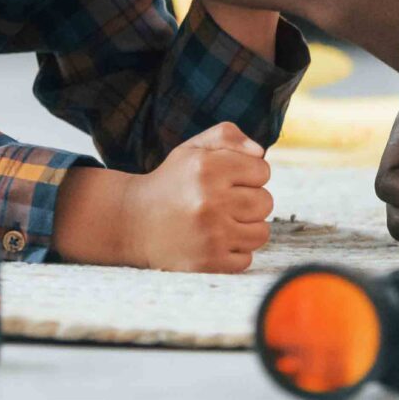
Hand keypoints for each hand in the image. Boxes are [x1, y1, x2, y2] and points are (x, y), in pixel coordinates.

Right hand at [123, 122, 276, 272]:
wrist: (133, 222)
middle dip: (250, 200)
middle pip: (265, 202)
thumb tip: (260, 153)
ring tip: (222, 222)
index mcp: (206, 168)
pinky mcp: (209, 263)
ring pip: (261, 232)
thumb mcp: (193, 148)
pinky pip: (247, 259)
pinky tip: (214, 242)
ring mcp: (210, 235)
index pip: (262, 171)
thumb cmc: (171, 182)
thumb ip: (228, 136)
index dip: (249, 174)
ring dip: (246, 227)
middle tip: (224, 202)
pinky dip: (234, 252)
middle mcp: (209, 201)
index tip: (229, 179)